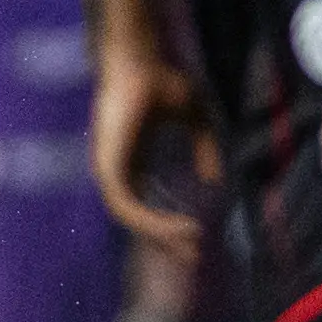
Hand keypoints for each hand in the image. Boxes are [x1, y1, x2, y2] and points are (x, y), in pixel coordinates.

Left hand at [90, 52, 212, 258]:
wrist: (140, 61)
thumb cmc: (161, 80)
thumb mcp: (195, 119)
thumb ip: (205, 148)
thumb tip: (214, 180)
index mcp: (130, 161)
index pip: (146, 205)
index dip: (169, 226)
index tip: (196, 241)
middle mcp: (116, 170)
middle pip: (138, 220)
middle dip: (166, 241)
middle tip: (193, 259)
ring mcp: (108, 171)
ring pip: (134, 220)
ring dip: (163, 235)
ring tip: (192, 243)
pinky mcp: (108, 169)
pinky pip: (129, 209)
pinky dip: (154, 222)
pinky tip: (180, 228)